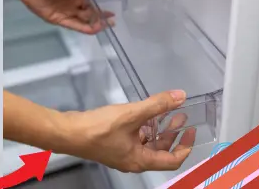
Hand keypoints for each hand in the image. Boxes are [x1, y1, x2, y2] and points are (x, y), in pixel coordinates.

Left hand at [16, 0, 109, 33]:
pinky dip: (82, 28)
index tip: (112, 15)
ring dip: (92, 25)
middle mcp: (72, 6)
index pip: (92, 6)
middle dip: (99, 20)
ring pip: (81, 22)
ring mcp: (65, 14)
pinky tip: (91, 30)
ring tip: (104, 27)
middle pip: (88, 16)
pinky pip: (72, 25)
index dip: (101, 11)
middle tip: (111, 23)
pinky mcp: (57, 20)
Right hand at [63, 90, 194, 172]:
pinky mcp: (110, 145)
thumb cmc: (98, 129)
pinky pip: (133, 140)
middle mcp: (132, 161)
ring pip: (146, 145)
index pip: (172, 160)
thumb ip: (157, 105)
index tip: (191, 131)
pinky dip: (142, 129)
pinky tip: (141, 114)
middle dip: (172, 134)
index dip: (185, 146)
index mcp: (141, 161)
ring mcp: (120, 154)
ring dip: (157, 130)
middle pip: (160, 152)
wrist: (67, 132)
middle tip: (180, 117)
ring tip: (163, 112)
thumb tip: (180, 96)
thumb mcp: (132, 114)